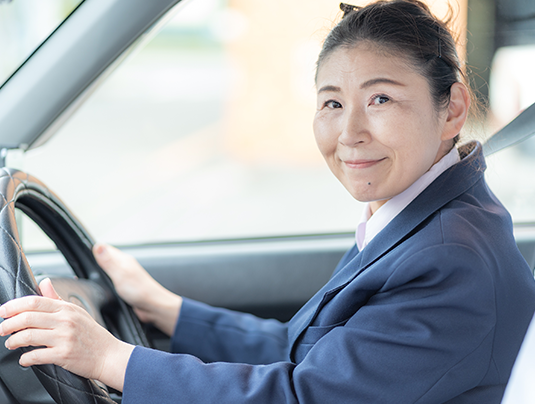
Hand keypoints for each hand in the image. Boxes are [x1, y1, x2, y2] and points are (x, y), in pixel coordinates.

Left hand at [0, 278, 133, 391]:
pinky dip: (25, 359)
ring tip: (11, 344)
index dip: (14, 306)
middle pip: (27, 318)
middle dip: (8, 324)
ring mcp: (64, 337)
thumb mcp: (77, 312)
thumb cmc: (93, 335)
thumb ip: (57, 298)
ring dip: (13, 341)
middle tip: (2, 329)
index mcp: (67, 309)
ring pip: (28, 336)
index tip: (3, 311)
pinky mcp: (63, 355)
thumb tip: (44, 282)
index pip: (34, 301)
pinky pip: (36, 355)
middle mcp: (65, 321)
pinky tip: (24, 359)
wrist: (109, 355)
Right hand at [93, 243, 181, 335]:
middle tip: (85, 270)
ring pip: (107, 272)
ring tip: (92, 279)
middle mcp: (124, 267)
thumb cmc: (140, 291)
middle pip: (105, 260)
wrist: (152, 307)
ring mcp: (124, 277)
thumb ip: (108, 261)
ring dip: (101, 275)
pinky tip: (102, 290)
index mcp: (123, 260)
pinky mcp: (124, 288)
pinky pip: (111, 283)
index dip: (94, 251)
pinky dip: (106, 285)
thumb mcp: (120, 274)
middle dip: (95, 264)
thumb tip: (98, 246)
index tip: (83, 256)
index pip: (105, 249)